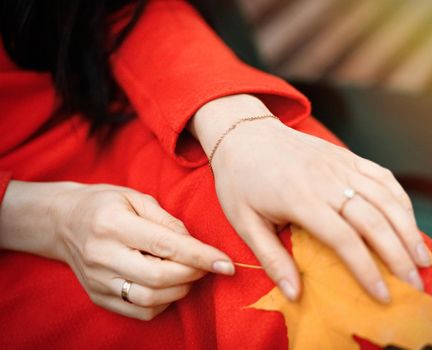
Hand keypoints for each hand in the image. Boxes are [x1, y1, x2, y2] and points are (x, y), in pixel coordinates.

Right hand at [49, 183, 233, 319]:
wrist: (62, 222)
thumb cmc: (105, 204)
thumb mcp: (136, 198)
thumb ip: (168, 221)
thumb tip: (196, 244)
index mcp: (113, 223)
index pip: (166, 245)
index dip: (201, 256)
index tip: (227, 264)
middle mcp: (102, 255)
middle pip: (159, 277)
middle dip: (193, 274)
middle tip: (206, 265)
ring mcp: (97, 280)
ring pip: (150, 299)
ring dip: (180, 290)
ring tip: (187, 273)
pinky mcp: (97, 296)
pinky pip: (138, 311)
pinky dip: (163, 302)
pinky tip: (168, 285)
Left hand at [209, 118, 430, 302]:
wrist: (244, 133)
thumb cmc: (240, 181)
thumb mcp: (244, 222)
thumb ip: (271, 258)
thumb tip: (295, 293)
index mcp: (300, 199)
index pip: (344, 239)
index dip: (366, 269)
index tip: (381, 295)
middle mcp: (327, 180)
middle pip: (374, 220)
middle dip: (399, 255)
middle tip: (415, 283)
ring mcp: (340, 164)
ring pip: (386, 197)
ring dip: (409, 229)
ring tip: (422, 258)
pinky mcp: (346, 156)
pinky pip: (382, 176)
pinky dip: (400, 199)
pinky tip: (408, 220)